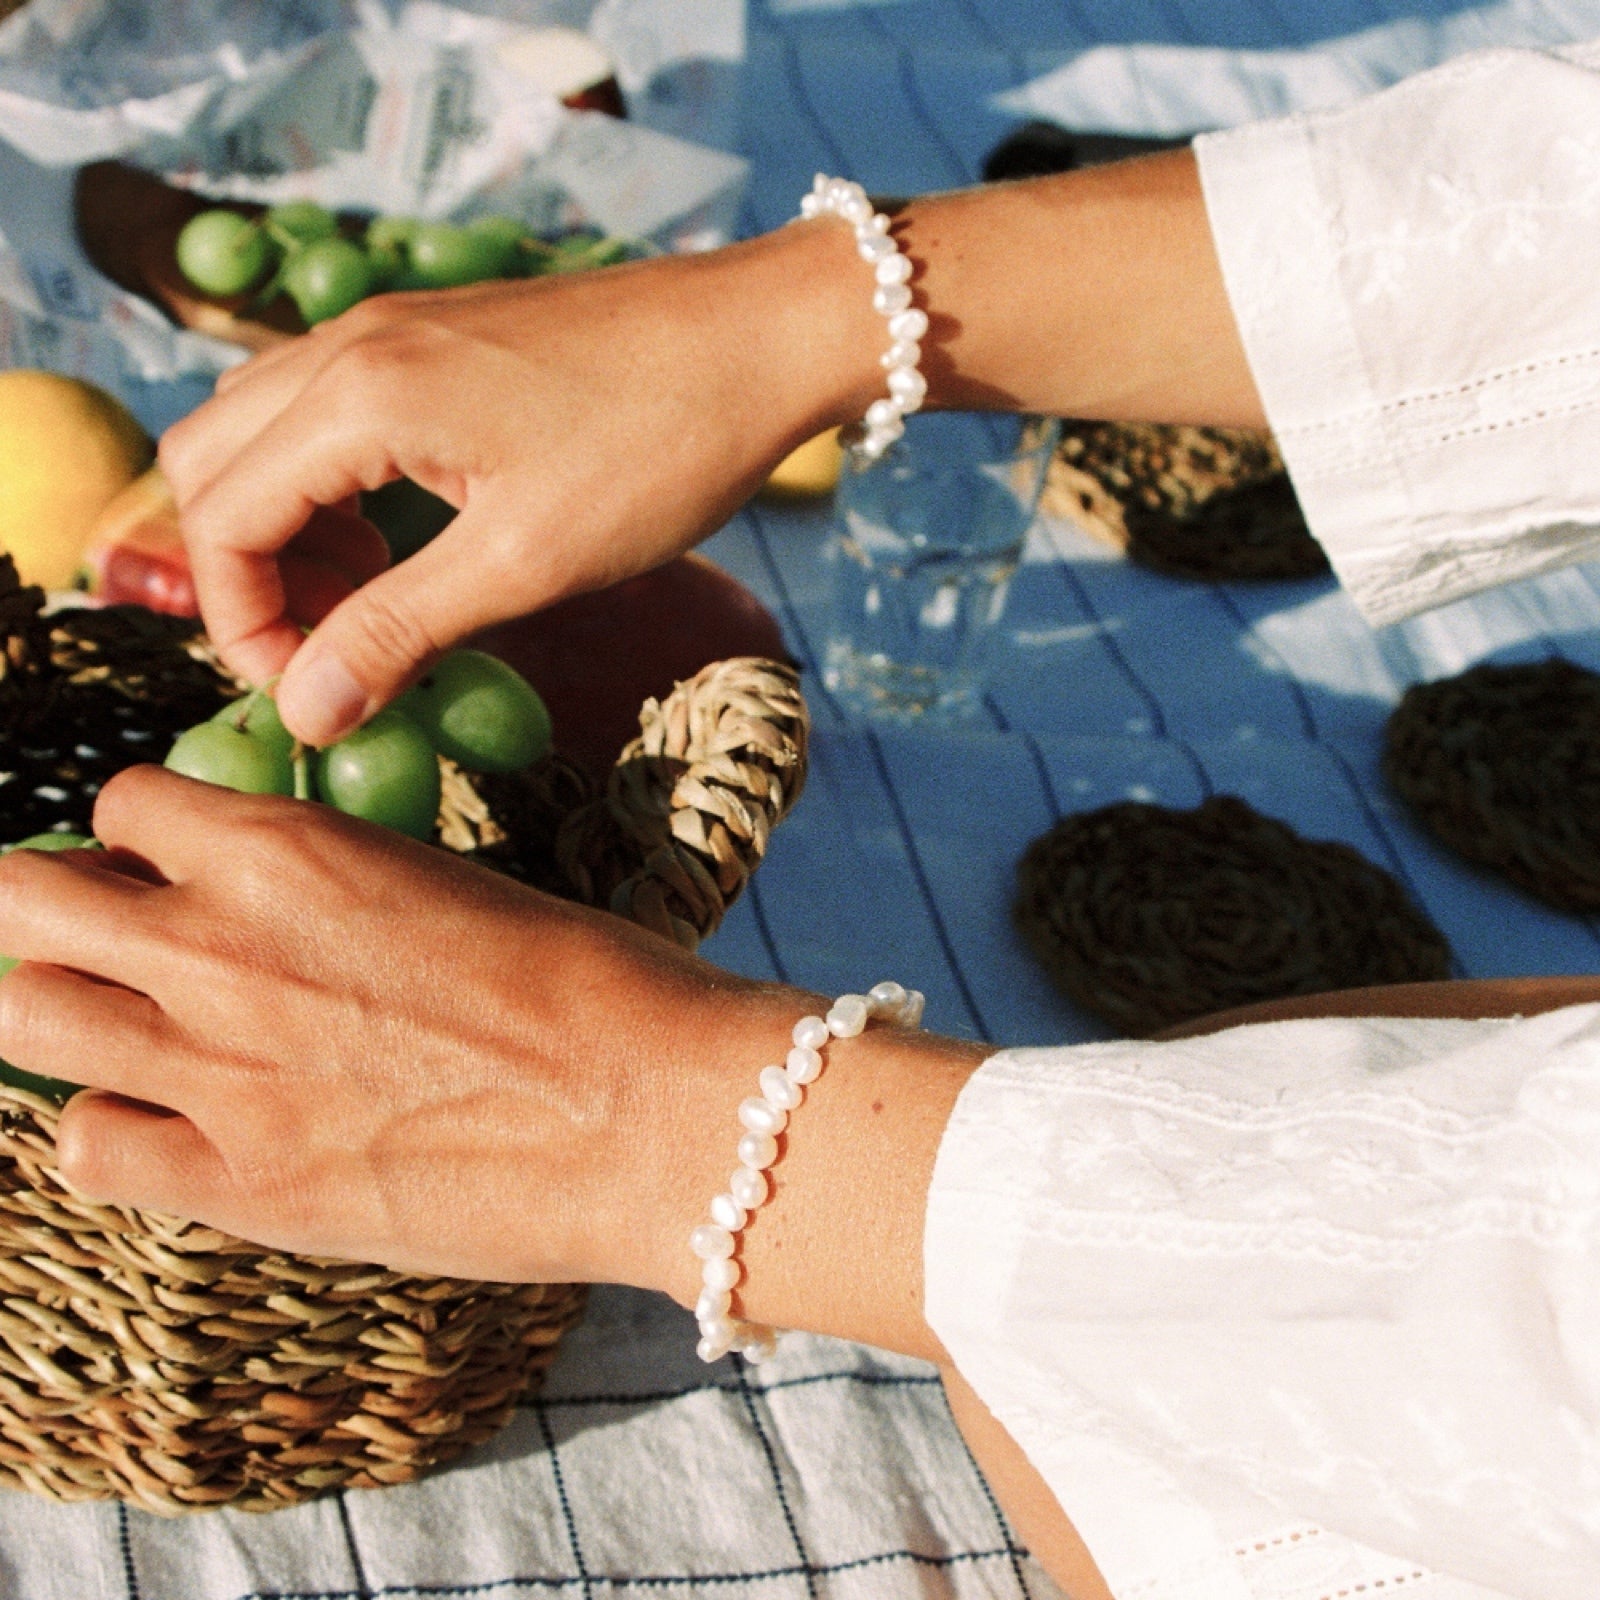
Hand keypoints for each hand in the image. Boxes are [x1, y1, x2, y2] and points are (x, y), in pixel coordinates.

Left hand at [0, 767, 979, 1350]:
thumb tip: (270, 909)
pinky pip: (87, 1144)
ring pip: (27, 1013)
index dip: (143, 835)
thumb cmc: (584, 983)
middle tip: (110, 934)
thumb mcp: (444, 891)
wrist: (650, 1109)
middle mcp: (219, 949)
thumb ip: (328, 895)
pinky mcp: (239, 1187)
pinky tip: (174, 1125)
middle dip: (52, 903)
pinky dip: (112, 1126)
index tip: (170, 866)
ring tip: (130, 1025)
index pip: (124, 805)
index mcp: (286, 852)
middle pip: (25, 896)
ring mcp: (215, 1072)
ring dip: (65, 1005)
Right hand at [160, 229, 881, 746]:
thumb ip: (398, 631)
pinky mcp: (431, 334)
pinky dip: (330, 484)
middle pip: (213, 464)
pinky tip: (404, 536)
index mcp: (356, 395)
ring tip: (370, 601)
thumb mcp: (525, 561)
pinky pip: (325, 408)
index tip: (306, 692)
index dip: (240, 625)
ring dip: (287, 527)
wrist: (759, 338)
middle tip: (330, 647)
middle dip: (247, 572)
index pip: (220, 518)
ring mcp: (388, 328)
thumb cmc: (659, 449)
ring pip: (262, 430)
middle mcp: (348, 343)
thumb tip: (306, 713)